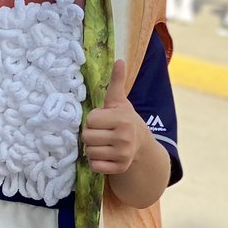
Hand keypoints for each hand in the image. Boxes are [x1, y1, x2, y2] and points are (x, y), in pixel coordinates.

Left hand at [81, 59, 141, 174]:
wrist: (141, 144)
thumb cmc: (125, 120)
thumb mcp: (120, 102)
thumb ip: (116, 82)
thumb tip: (119, 60)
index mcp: (121, 119)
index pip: (90, 120)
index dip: (93, 119)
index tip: (103, 120)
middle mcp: (123, 137)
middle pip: (87, 137)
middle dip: (90, 134)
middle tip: (101, 133)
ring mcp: (122, 154)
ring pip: (89, 152)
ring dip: (92, 148)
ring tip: (102, 143)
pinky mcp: (119, 168)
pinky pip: (94, 166)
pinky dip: (96, 162)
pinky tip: (104, 155)